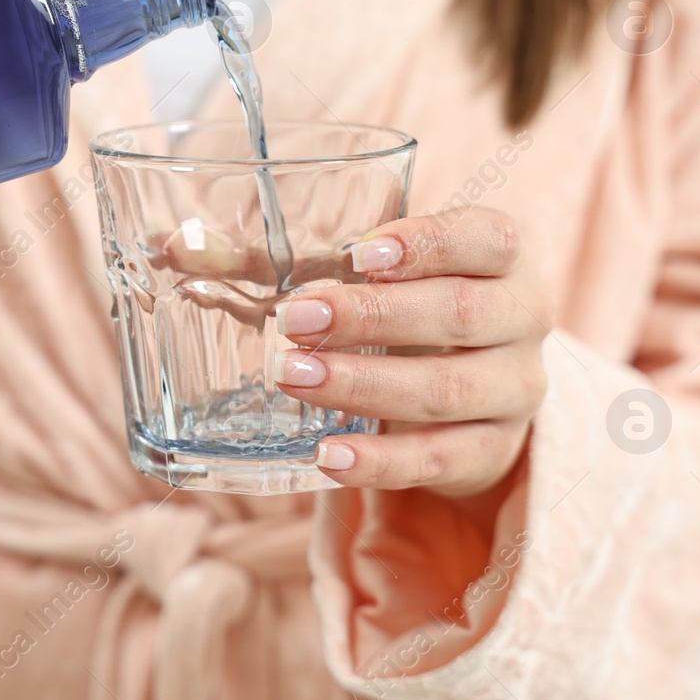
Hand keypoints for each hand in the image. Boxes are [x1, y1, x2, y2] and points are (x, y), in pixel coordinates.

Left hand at [273, 208, 550, 500]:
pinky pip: (439, 460)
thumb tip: (177, 248)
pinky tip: (327, 453)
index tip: (361, 253)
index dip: (428, 243)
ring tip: (292, 377)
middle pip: (459, 314)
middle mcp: (521, 321)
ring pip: (446, 389)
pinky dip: (380, 461)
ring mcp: (514, 391)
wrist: (469, 394)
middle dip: (373, 317)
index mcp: (501, 257)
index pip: (486, 239)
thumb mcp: (356, 277)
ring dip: (363, 384)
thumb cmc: (402, 310)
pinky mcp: (492, 452)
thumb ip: (275, 260)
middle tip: (296, 319)